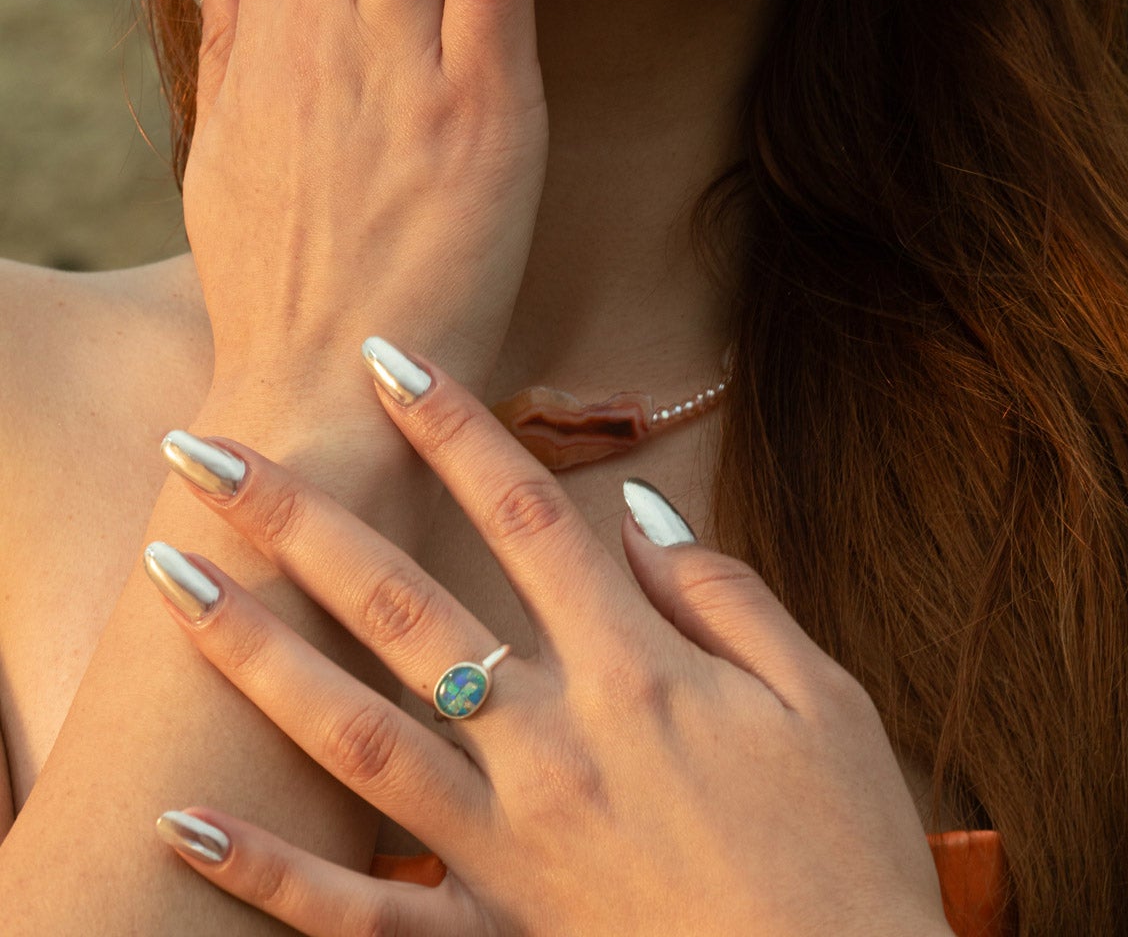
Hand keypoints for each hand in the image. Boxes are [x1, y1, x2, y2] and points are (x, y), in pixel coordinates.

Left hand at [146, 343, 951, 936]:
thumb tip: (636, 512)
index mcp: (637, 674)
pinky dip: (267, 871)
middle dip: (298, 516)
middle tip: (204, 450)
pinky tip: (182, 820)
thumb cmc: (847, 858)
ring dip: (252, 652)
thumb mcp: (824, 703)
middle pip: (402, 604)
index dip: (455, 426)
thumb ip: (726, 597)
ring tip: (169, 581)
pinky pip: (361, 912)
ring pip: (352, 734)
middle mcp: (552, 745)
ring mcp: (509, 847)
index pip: (525, 516)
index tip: (386, 357)